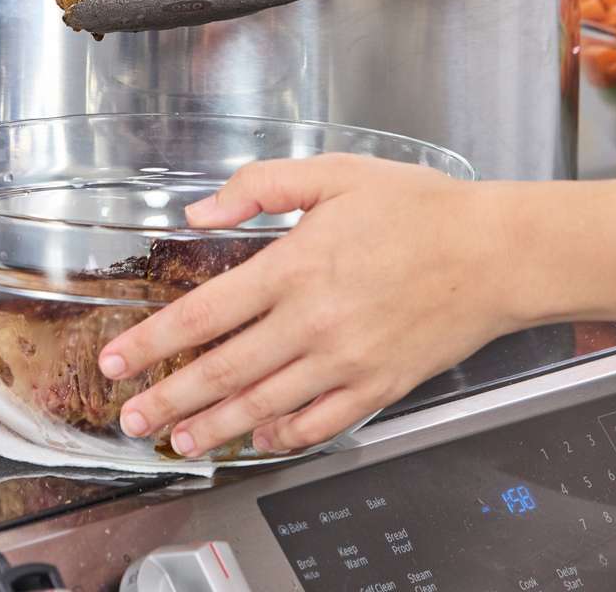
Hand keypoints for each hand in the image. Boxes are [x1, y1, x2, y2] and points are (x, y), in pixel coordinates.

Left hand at [95, 156, 522, 456]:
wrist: (497, 252)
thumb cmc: (421, 209)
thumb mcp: (335, 174)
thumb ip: (260, 187)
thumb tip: (201, 211)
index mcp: (294, 267)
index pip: (203, 314)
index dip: (152, 343)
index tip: (117, 360)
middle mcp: (312, 322)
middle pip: (221, 372)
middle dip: (167, 401)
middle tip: (131, 419)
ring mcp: (345, 362)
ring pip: (263, 407)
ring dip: (213, 427)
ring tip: (179, 441)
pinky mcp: (378, 386)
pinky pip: (320, 423)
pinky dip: (284, 437)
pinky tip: (261, 441)